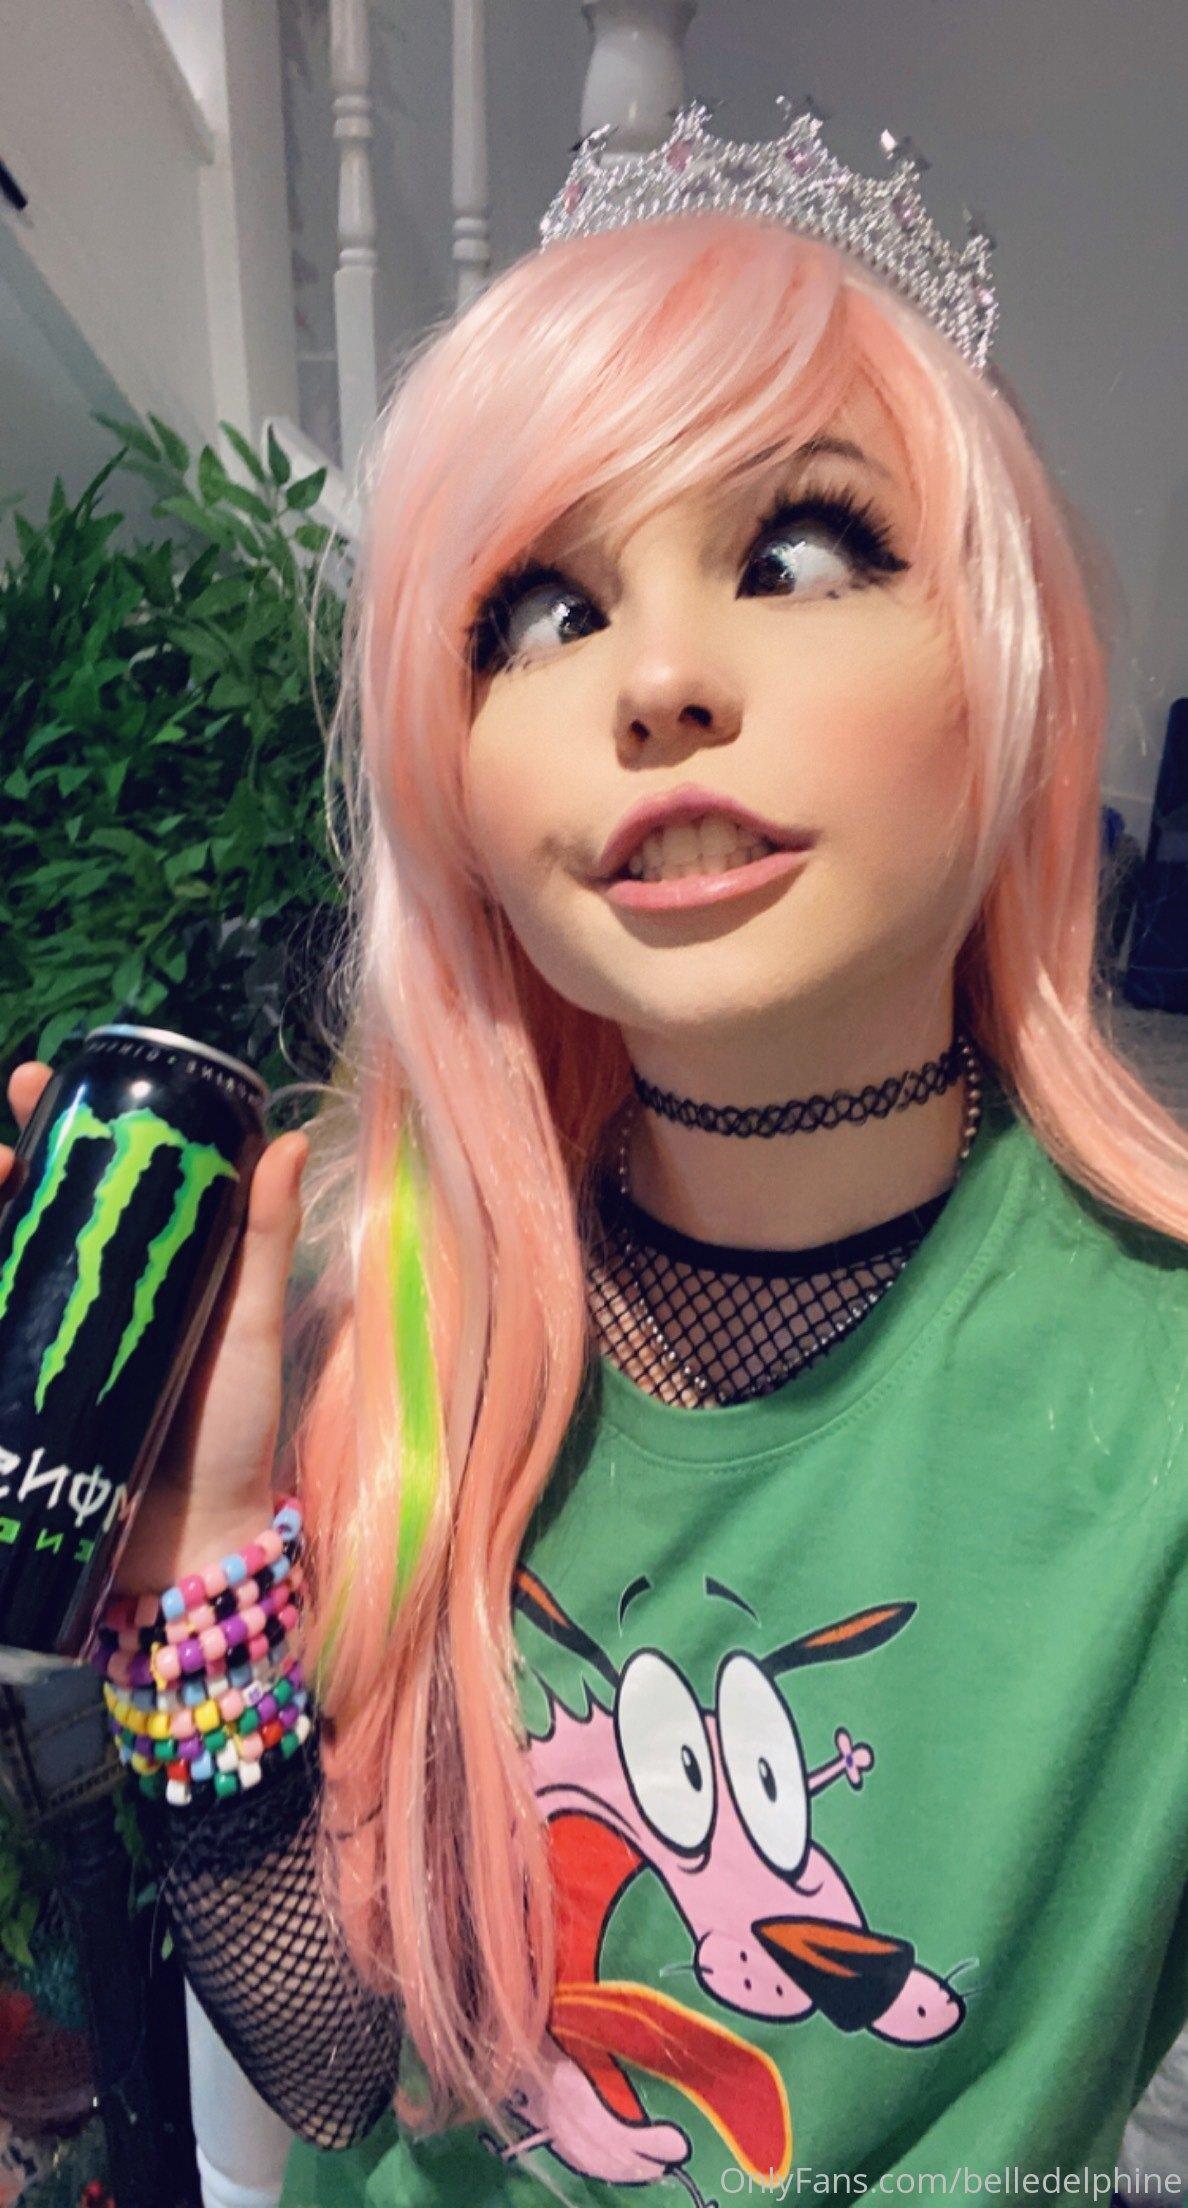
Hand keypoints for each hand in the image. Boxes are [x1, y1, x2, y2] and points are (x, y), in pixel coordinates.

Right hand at [2, 1059, 309, 1595]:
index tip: (45, 1079)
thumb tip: (289, 1139)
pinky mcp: (17, 1389)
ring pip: (0, 1259)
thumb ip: (264, 1239)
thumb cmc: (232, 1428)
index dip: (66, 1122)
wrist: (192, 1543)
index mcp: (146, 1264)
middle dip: (8, 1165)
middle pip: (32, 1208)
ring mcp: (45, 1339)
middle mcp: (88, 1293)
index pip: (99, 1172)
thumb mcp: (248, 1325)